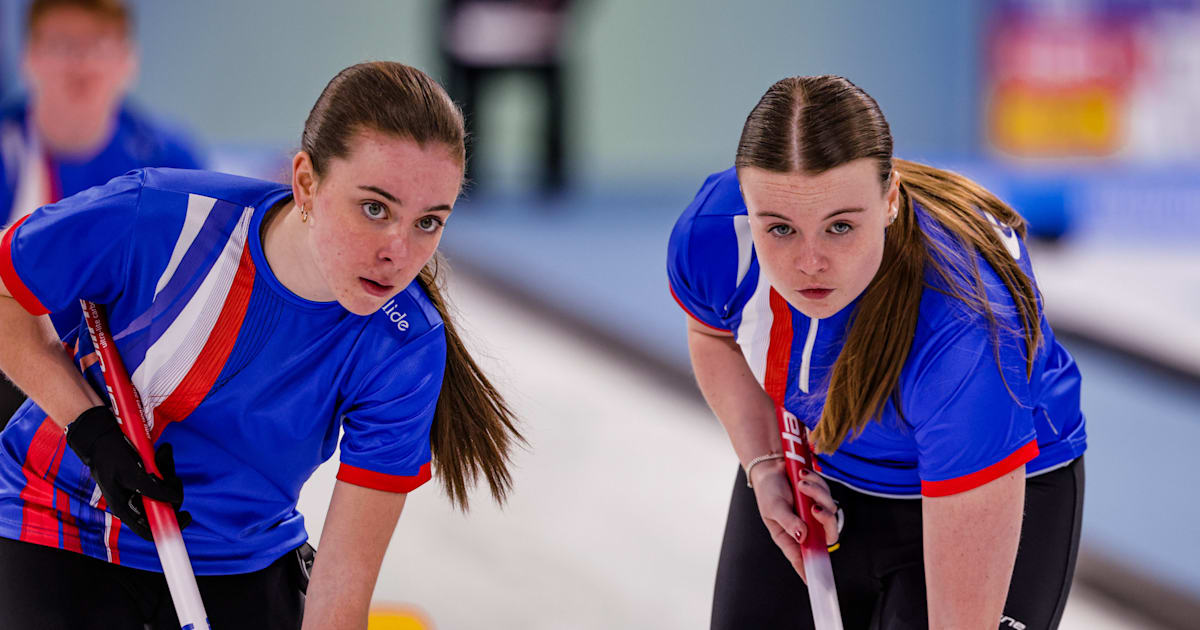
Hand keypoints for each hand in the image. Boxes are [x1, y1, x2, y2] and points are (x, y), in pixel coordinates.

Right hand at [65, 406, 190, 539]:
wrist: (101, 436)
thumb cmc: (110, 455)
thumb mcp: (130, 474)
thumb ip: (151, 490)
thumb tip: (173, 500)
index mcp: (124, 508)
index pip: (149, 531)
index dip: (170, 527)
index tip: (187, 515)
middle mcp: (132, 502)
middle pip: (163, 507)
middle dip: (172, 490)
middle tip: (172, 475)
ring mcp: (138, 490)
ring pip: (164, 489)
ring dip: (169, 472)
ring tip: (163, 454)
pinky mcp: (143, 477)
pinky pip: (161, 475)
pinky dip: (165, 464)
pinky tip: (163, 451)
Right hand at [749, 459, 840, 581]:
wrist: (772, 466)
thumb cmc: (768, 491)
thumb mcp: (774, 508)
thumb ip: (789, 522)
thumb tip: (803, 535)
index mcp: (790, 536)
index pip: (802, 558)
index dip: (810, 570)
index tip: (817, 581)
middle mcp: (805, 526)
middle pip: (827, 534)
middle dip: (825, 520)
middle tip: (814, 508)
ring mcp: (814, 512)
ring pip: (830, 511)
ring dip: (817, 494)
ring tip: (801, 483)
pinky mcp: (820, 497)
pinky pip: (827, 494)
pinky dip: (817, 484)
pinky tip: (803, 477)